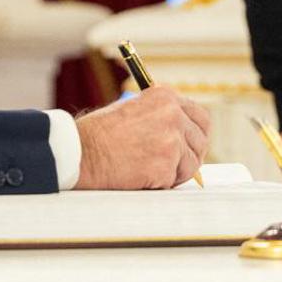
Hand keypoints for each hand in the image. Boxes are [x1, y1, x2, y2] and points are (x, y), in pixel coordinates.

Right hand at [74, 86, 211, 188]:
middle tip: (174, 166)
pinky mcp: (165, 165)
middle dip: (190, 156)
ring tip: (150, 172)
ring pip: (191, 164)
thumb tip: (180, 133)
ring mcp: (171, 141)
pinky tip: (140, 177)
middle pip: (200, 141)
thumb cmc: (98, 134)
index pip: (200, 117)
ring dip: (175, 172)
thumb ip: (159, 116)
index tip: (190, 145)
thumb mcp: (133, 110)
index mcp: (165, 98)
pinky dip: (161, 183)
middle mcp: (172, 115)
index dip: (196, 134)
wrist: (81, 152)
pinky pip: (174, 180)